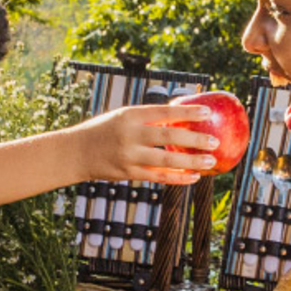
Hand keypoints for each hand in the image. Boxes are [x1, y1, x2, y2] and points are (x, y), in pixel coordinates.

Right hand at [71, 103, 217, 183]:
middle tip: (214, 141)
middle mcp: (130, 135)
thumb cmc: (104, 131)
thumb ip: (148, 117)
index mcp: (130, 115)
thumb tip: (180, 115)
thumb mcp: (123, 117)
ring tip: (210, 161)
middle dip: (194, 139)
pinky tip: (193, 177)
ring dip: (191, 161)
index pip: (164, 112)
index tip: (207, 113)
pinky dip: (177, 177)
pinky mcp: (128, 173)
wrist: (76, 152)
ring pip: (166, 160)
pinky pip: (158, 177)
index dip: (187, 113)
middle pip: (168, 137)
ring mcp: (128, 155)